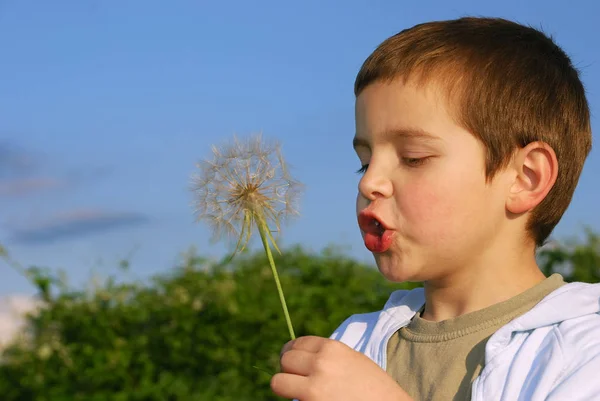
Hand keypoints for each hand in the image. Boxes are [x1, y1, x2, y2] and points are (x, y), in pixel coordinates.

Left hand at [270, 336, 412, 400]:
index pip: (296, 344)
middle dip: (289, 370)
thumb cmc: (374, 388)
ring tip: (298, 392)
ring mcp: (313, 388)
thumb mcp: (352, 360)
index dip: (292, 354)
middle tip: (297, 380)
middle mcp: (320, 364)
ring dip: (285, 387)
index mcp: (332, 348)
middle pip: (285, 360)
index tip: (292, 363)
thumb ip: (327, 356)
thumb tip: (299, 359)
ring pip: (278, 382)